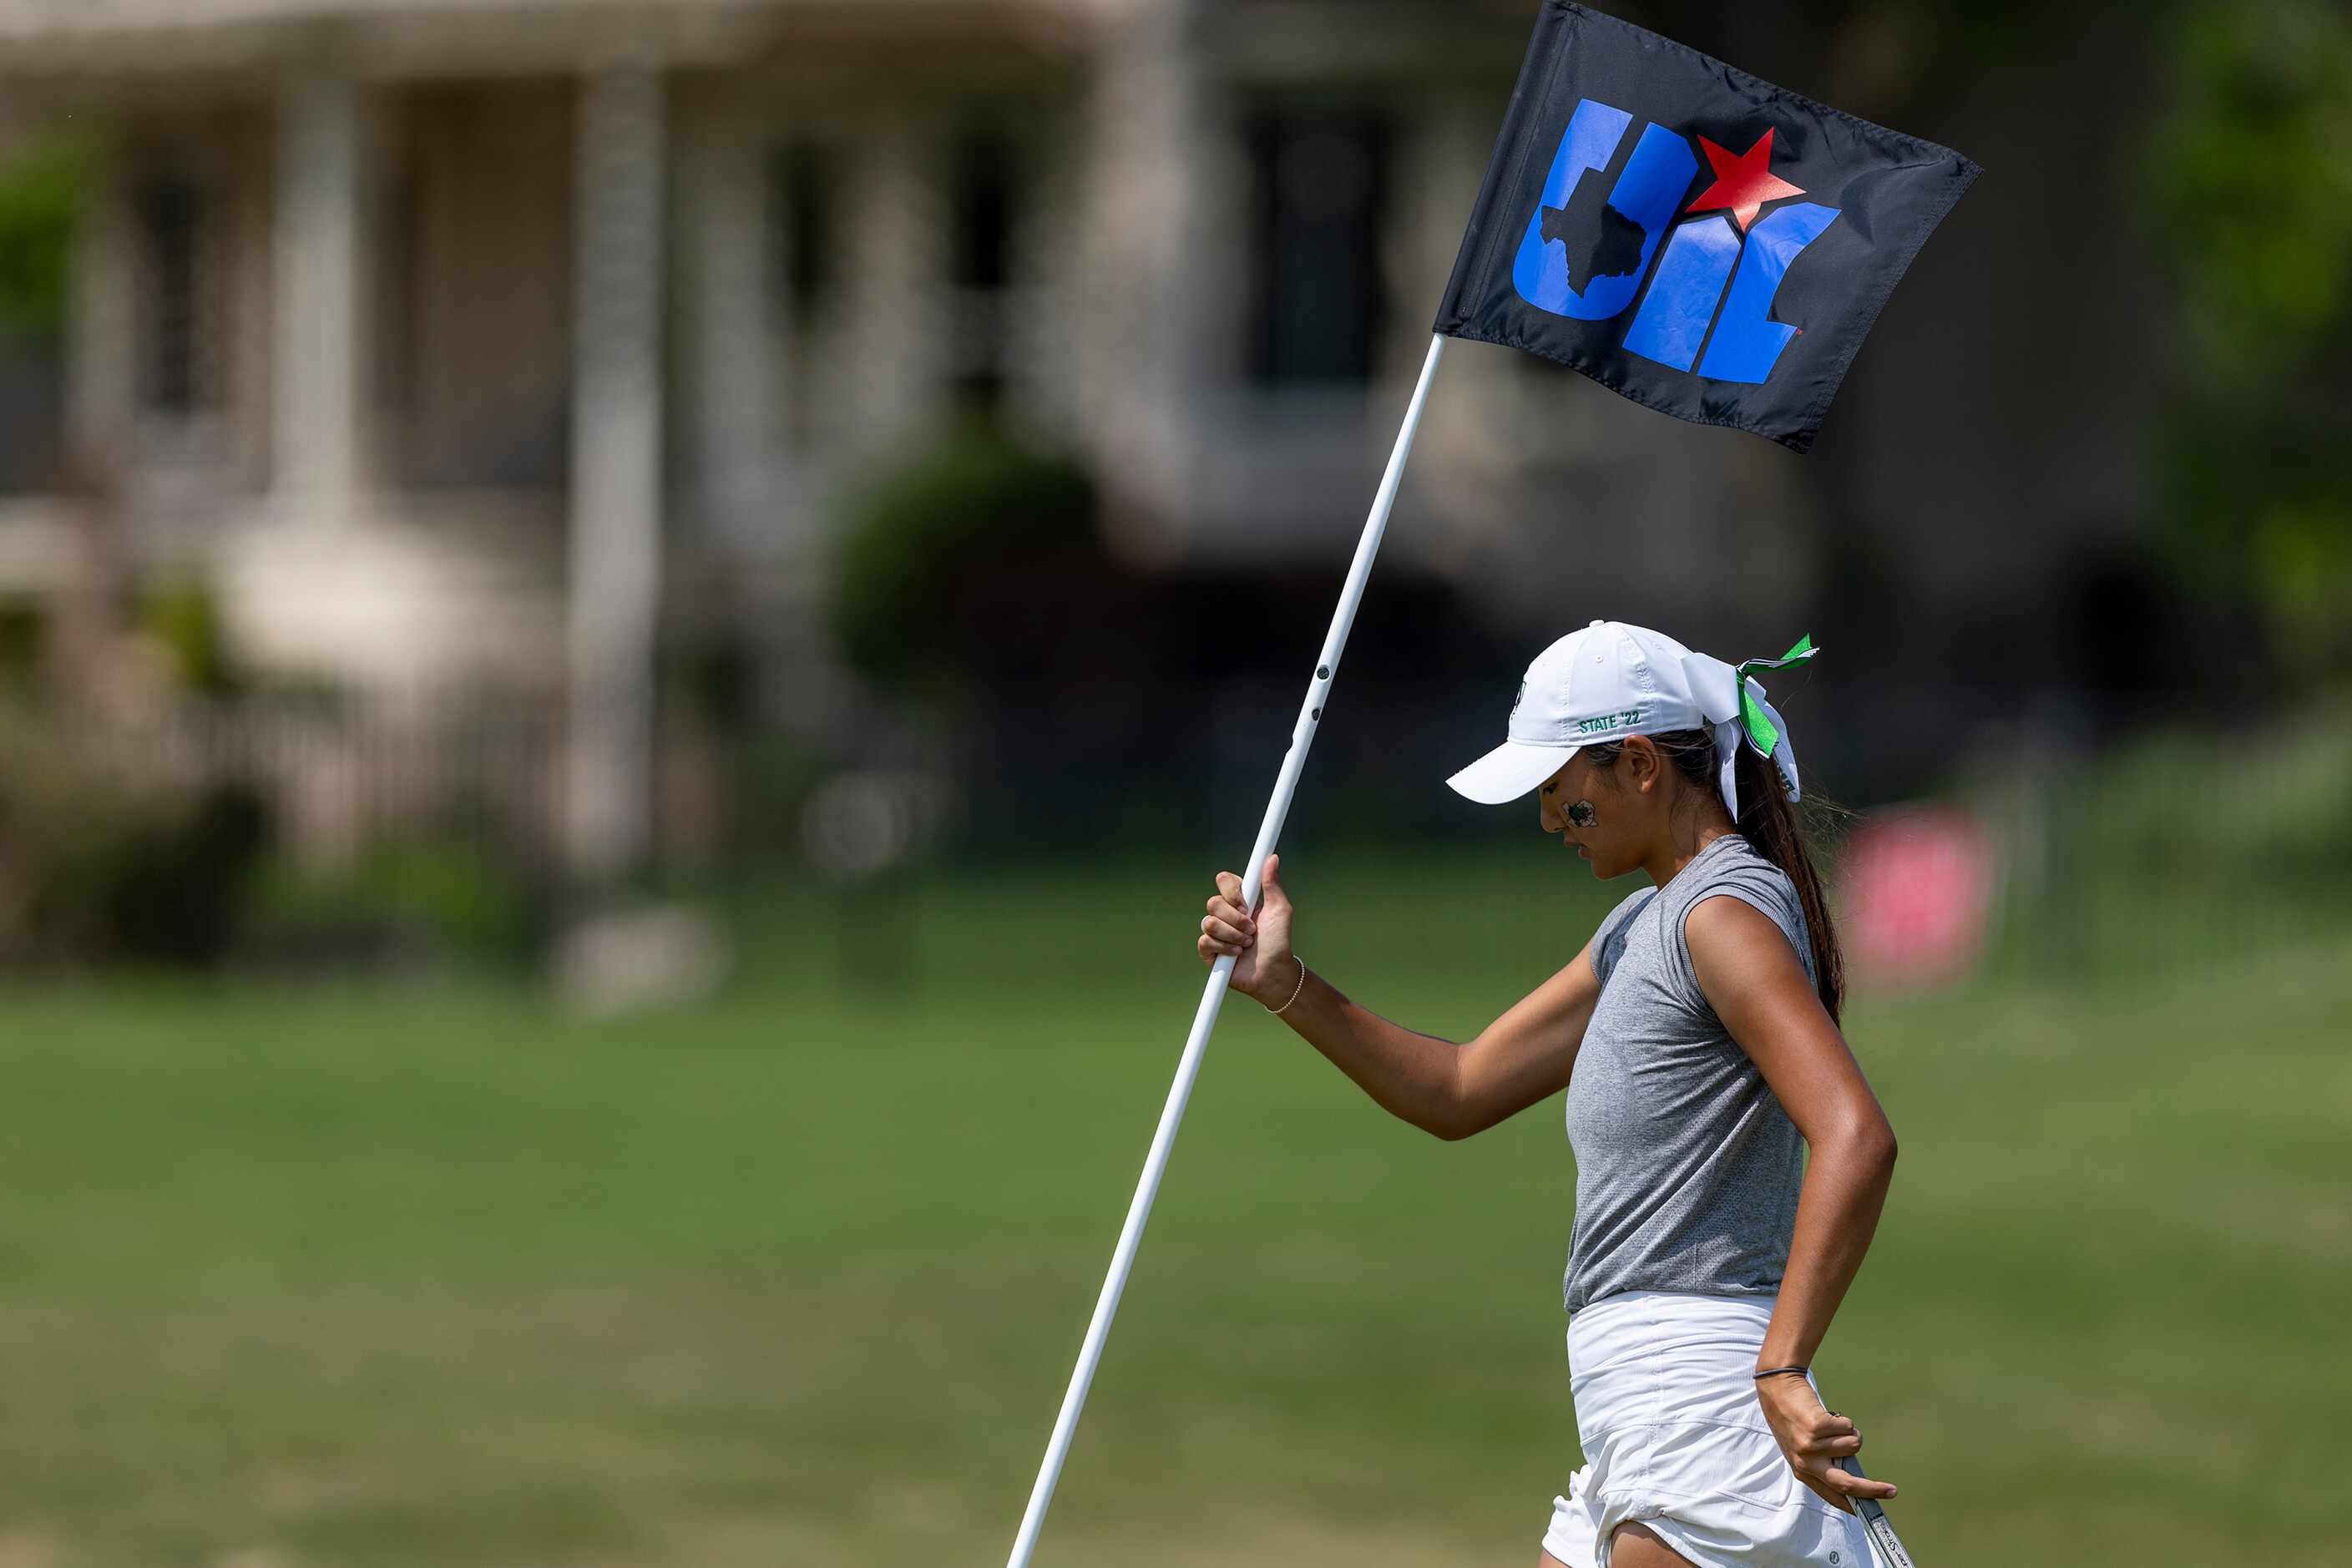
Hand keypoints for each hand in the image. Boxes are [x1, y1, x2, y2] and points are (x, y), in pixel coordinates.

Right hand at [1197, 854, 1296, 1000]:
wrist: (1274, 972)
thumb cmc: (1279, 941)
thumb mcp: (1280, 910)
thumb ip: (1272, 884)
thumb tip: (1272, 857)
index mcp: (1240, 900)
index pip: (1223, 880)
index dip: (1232, 890)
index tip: (1246, 903)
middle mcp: (1225, 914)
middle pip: (1213, 902)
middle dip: (1236, 918)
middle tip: (1252, 930)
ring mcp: (1215, 932)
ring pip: (1209, 922)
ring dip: (1233, 935)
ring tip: (1247, 944)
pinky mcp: (1209, 952)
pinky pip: (1205, 941)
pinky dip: (1225, 948)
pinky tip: (1237, 955)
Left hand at [1754, 1373, 1895, 1515]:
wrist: (1776, 1389)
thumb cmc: (1793, 1419)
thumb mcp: (1802, 1449)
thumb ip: (1823, 1464)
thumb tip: (1857, 1477)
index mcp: (1802, 1472)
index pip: (1832, 1496)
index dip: (1854, 1505)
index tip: (1871, 1512)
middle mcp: (1806, 1462)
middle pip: (1846, 1485)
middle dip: (1872, 1490)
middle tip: (1892, 1491)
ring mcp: (1811, 1446)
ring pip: (1853, 1446)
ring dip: (1848, 1433)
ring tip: (1831, 1425)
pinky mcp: (1816, 1428)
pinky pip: (1848, 1427)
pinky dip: (1843, 1420)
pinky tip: (1827, 1414)